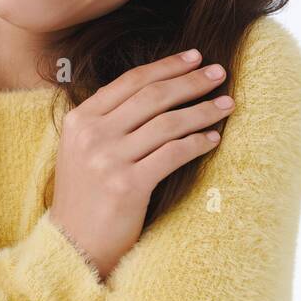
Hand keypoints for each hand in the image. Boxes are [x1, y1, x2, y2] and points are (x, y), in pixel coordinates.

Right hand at [50, 49, 234, 279]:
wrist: (73, 243)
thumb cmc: (85, 196)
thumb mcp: (81, 150)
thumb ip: (107, 121)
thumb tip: (154, 91)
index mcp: (79, 120)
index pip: (129, 81)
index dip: (165, 66)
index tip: (194, 57)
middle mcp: (91, 135)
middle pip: (152, 96)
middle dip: (190, 81)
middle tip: (220, 72)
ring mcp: (108, 160)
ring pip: (167, 123)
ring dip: (203, 111)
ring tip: (227, 105)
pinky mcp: (127, 185)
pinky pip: (173, 154)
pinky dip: (197, 143)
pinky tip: (213, 139)